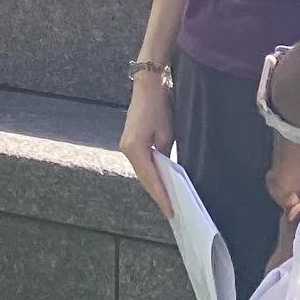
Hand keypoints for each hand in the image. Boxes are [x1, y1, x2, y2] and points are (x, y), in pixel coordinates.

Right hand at [118, 74, 176, 217]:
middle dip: (158, 195)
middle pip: (145, 179)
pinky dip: (152, 175)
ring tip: (168, 202)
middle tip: (172, 213)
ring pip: (143, 173)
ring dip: (155, 186)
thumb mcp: (167, 135)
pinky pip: (142, 164)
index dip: (162, 197)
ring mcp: (127, 146)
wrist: (148, 86)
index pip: (151, 180)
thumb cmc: (159, 107)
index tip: (172, 212)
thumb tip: (167, 170)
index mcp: (135, 149)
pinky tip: (161, 182)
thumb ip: (165, 156)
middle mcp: (127, 150)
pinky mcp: (131, 142)